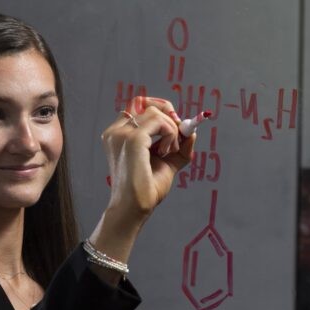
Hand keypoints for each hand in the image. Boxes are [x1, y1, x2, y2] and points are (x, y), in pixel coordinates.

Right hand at [88, 97, 196, 275]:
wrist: (135, 209)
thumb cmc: (146, 190)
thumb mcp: (167, 163)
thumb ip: (179, 148)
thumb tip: (193, 132)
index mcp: (118, 136)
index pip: (138, 106)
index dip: (160, 111)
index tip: (175, 127)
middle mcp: (116, 132)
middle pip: (143, 101)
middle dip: (167, 112)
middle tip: (178, 132)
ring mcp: (122, 134)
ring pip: (154, 111)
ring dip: (171, 128)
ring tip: (169, 151)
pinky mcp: (132, 139)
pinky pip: (159, 121)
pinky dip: (170, 133)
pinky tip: (166, 152)